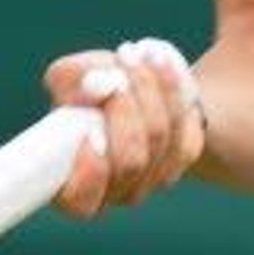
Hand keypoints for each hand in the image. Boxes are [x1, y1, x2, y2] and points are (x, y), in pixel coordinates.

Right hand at [41, 36, 205, 216]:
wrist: (132, 86)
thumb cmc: (88, 87)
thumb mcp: (69, 78)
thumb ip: (69, 81)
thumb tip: (100, 86)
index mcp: (74, 186)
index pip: (81, 201)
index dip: (89, 172)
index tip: (90, 132)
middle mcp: (113, 192)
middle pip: (129, 161)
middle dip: (123, 110)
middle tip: (115, 74)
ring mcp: (151, 180)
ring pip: (159, 139)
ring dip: (148, 89)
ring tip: (134, 53)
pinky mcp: (181, 158)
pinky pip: (185, 127)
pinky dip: (173, 89)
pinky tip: (159, 61)